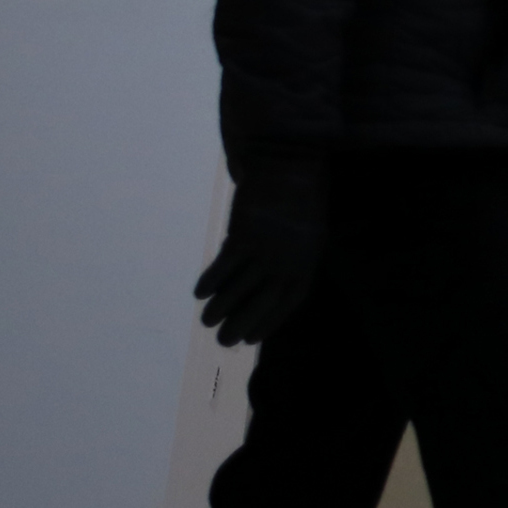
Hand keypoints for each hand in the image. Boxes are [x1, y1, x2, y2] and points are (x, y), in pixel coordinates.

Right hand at [196, 161, 325, 345]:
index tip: (251, 339)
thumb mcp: (307, 233)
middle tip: (223, 342)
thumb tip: (266, 289)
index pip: (289, 300)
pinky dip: (212, 280)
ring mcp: (267, 245)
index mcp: (308, 259)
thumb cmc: (297, 203)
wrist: (287, 165)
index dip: (270, 321)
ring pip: (240, 285)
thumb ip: (292, 261)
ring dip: (221, 307)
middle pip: (264, 300)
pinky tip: (200, 294)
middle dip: (243, 323)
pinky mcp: (245, 232)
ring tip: (206, 322)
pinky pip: (225, 264)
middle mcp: (289, 257)